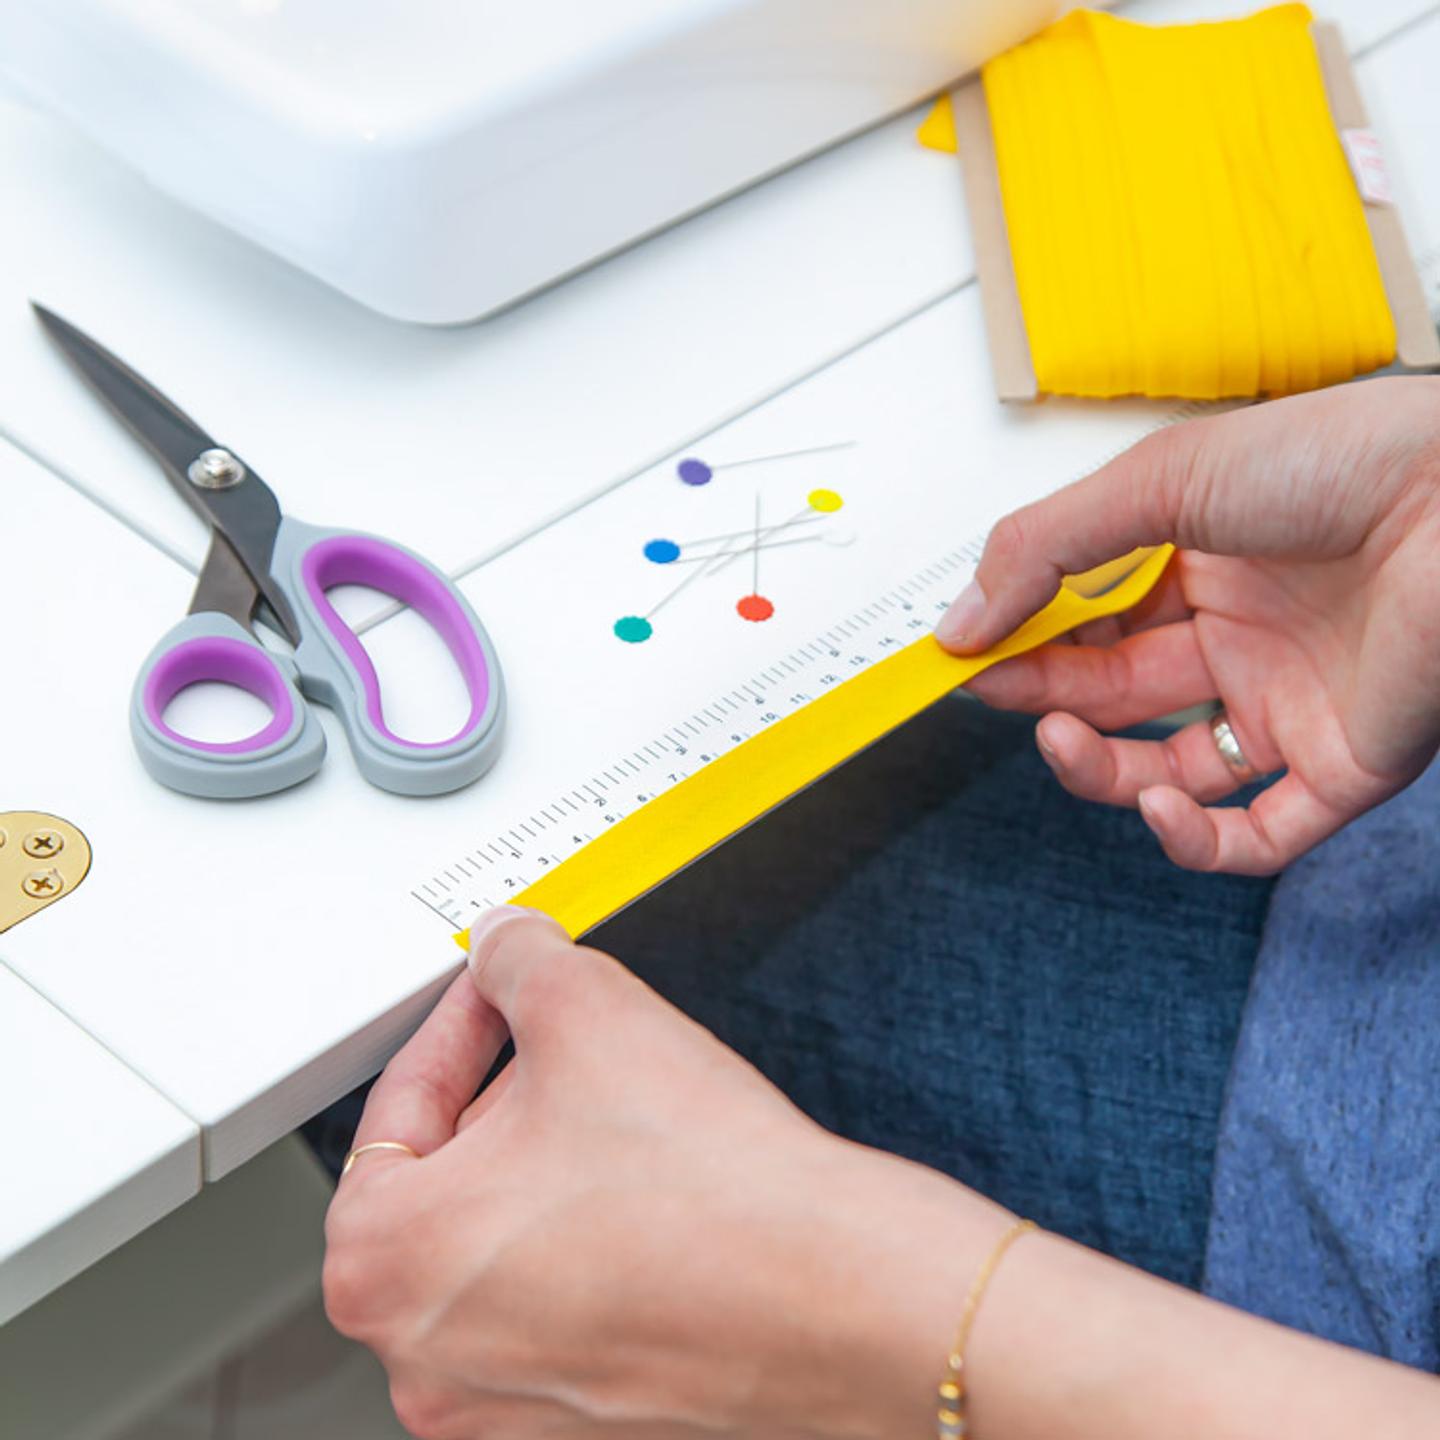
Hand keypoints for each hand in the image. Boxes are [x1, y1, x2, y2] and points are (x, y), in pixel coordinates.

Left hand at [323, 908, 1007, 1439]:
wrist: (837, 1298)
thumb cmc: (708, 1191)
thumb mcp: (586, 1008)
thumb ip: (516, 959)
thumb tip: (505, 947)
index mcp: (386, 1262)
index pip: (395, 1107)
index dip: (454, 1027)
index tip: (492, 995)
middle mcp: (427, 1356)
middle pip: (447, 1181)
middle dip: (506, 1097)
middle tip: (564, 1045)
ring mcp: (502, 1404)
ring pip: (504, 1243)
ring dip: (550, 1168)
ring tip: (623, 1116)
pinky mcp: (581, 1419)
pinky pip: (559, 1302)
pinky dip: (589, 1241)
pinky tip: (652, 1193)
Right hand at [937, 378, 1439, 873]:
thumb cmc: (1340, 460)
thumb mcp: (1157, 482)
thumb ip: (1045, 550)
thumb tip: (959, 622)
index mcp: (1203, 560)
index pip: (1089, 619)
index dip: (1023, 639)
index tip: (961, 653)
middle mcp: (1244, 635)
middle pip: (1115, 694)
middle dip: (1043, 694)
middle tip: (991, 690)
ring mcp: (1289, 703)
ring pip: (1169, 771)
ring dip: (1101, 769)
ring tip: (1059, 737)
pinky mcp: (1342, 766)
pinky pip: (1258, 832)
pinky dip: (1196, 837)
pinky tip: (1156, 803)